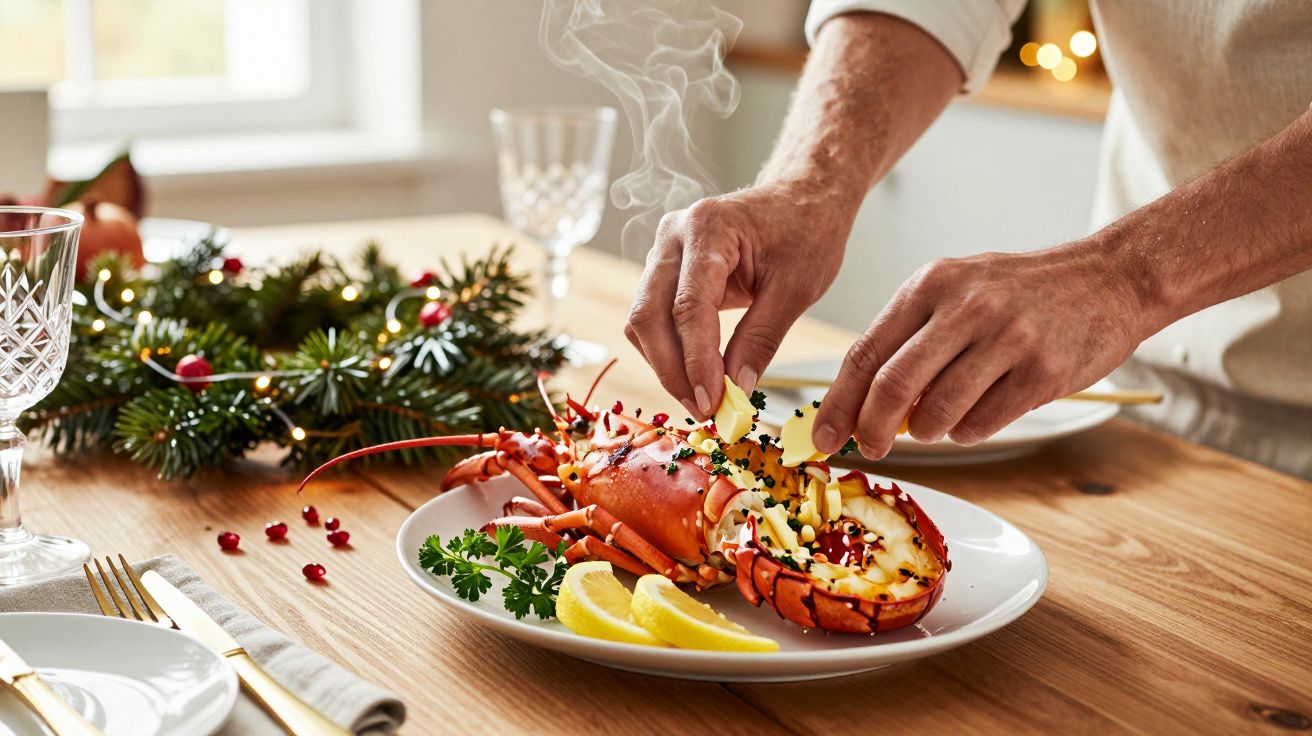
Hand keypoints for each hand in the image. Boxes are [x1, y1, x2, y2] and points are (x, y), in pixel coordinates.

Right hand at [625, 181, 855, 416]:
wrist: (804, 196)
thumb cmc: (807, 230)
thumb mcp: (797, 288)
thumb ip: (762, 339)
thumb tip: (736, 390)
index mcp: (708, 228)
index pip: (689, 306)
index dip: (696, 361)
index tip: (712, 403)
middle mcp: (673, 234)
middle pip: (649, 314)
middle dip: (672, 370)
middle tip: (704, 410)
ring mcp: (664, 250)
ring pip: (643, 319)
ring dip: (666, 364)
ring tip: (702, 398)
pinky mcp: (666, 267)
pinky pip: (653, 316)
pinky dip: (670, 349)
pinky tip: (696, 375)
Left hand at [811, 242, 1159, 456]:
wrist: (1111, 277)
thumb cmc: (1021, 292)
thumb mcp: (958, 290)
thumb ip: (911, 338)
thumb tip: (863, 403)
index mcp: (933, 284)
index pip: (866, 351)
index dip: (839, 401)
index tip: (824, 436)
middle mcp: (967, 307)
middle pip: (893, 386)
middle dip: (871, 429)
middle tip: (871, 448)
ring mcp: (1008, 339)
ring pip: (938, 412)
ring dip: (927, 431)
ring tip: (937, 421)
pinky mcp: (1042, 372)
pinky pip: (983, 423)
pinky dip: (968, 431)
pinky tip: (977, 415)